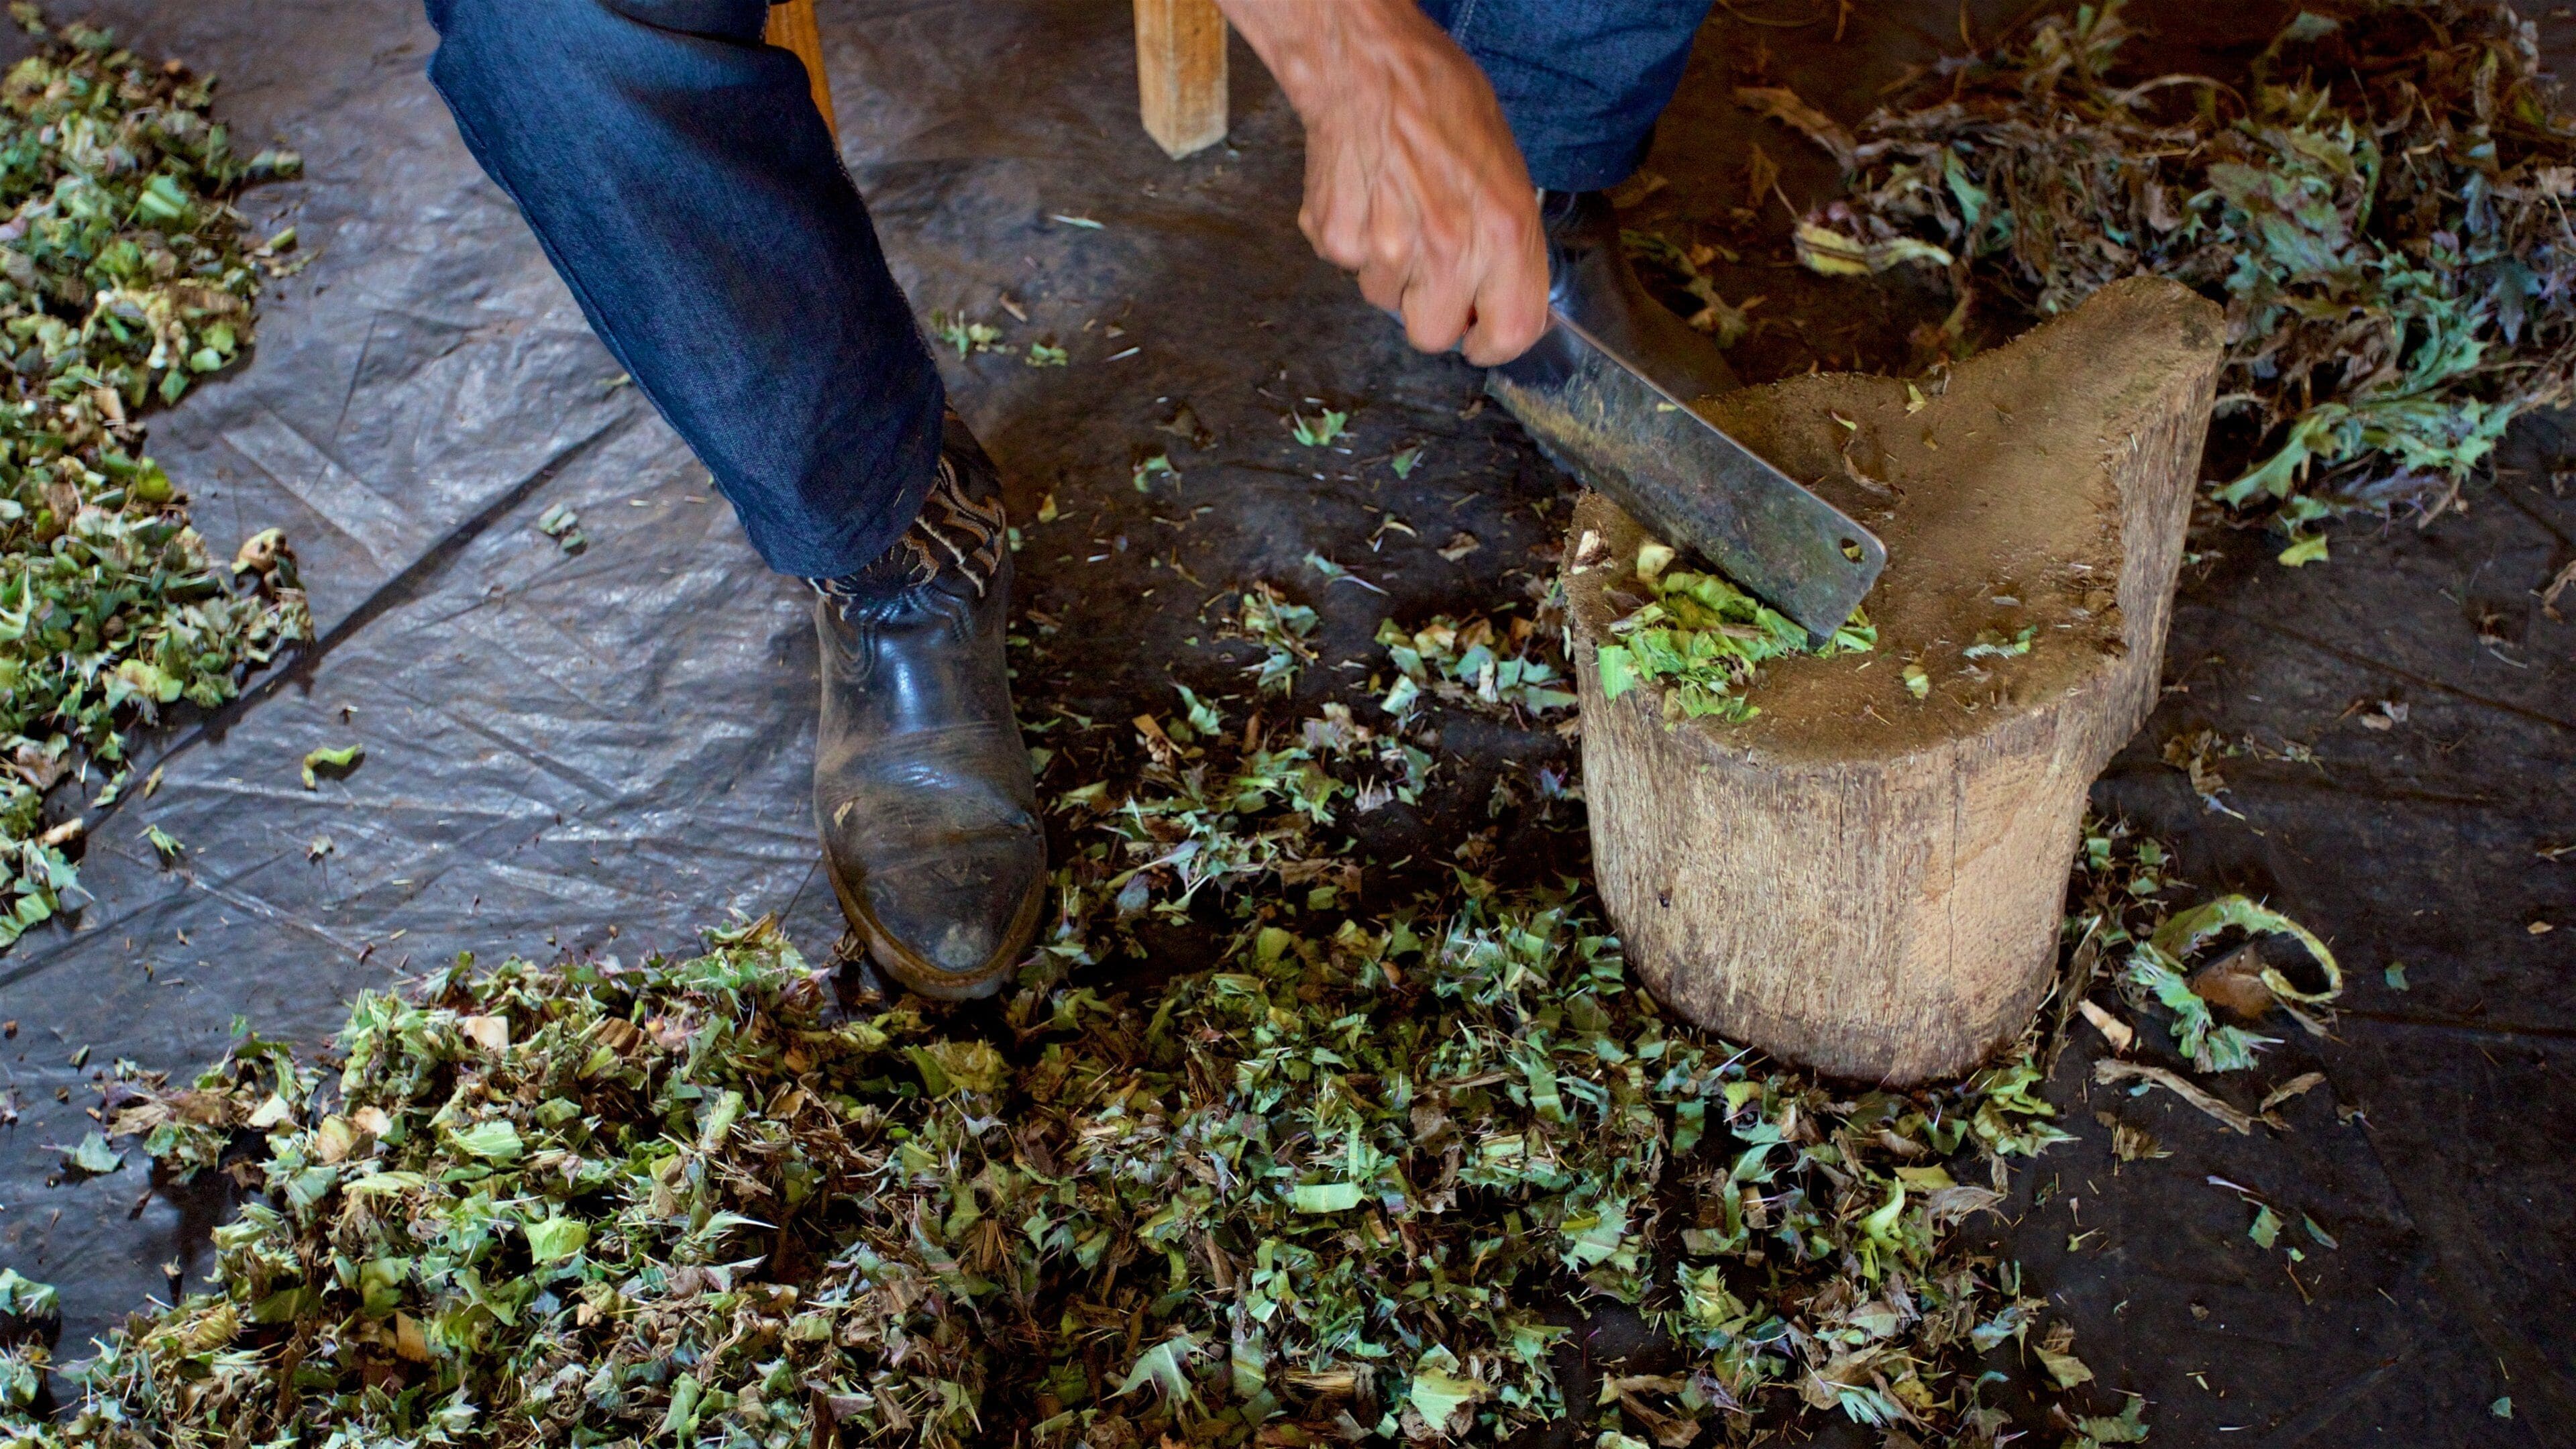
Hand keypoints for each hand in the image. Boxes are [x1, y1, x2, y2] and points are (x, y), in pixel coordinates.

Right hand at [1220, 0, 1547, 364]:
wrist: (1367, 65)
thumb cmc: (1440, 100)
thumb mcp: (1504, 167)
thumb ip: (1507, 239)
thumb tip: (1504, 291)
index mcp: (1502, 230)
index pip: (1511, 332)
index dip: (1495, 341)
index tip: (1482, 332)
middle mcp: (1447, 248)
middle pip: (1434, 335)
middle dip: (1432, 312)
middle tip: (1431, 271)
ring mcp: (1386, 248)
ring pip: (1385, 301)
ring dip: (1390, 271)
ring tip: (1395, 209)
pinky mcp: (1337, 239)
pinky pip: (1348, 266)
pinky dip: (1353, 241)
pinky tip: (1364, 198)